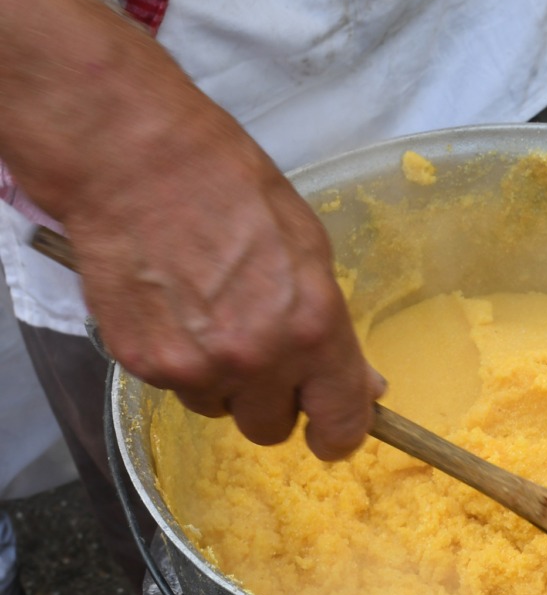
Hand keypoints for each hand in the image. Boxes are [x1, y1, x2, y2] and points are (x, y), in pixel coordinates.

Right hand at [0, 0, 382, 459]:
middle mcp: (257, 359)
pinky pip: (174, 388)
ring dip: (221, 380)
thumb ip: (332, 329)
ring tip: (206, 313)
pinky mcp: (143, 363)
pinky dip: (177, 360)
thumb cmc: (231, 187)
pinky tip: (173, 307)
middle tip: (258, 351)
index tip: (330, 433)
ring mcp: (195, 366)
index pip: (340, 424)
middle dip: (271, 399)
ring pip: (219, 409)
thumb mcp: (310, 249)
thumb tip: (363, 385)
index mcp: (312, 327)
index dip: (338, 435)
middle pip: (271, 429)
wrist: (135, 159)